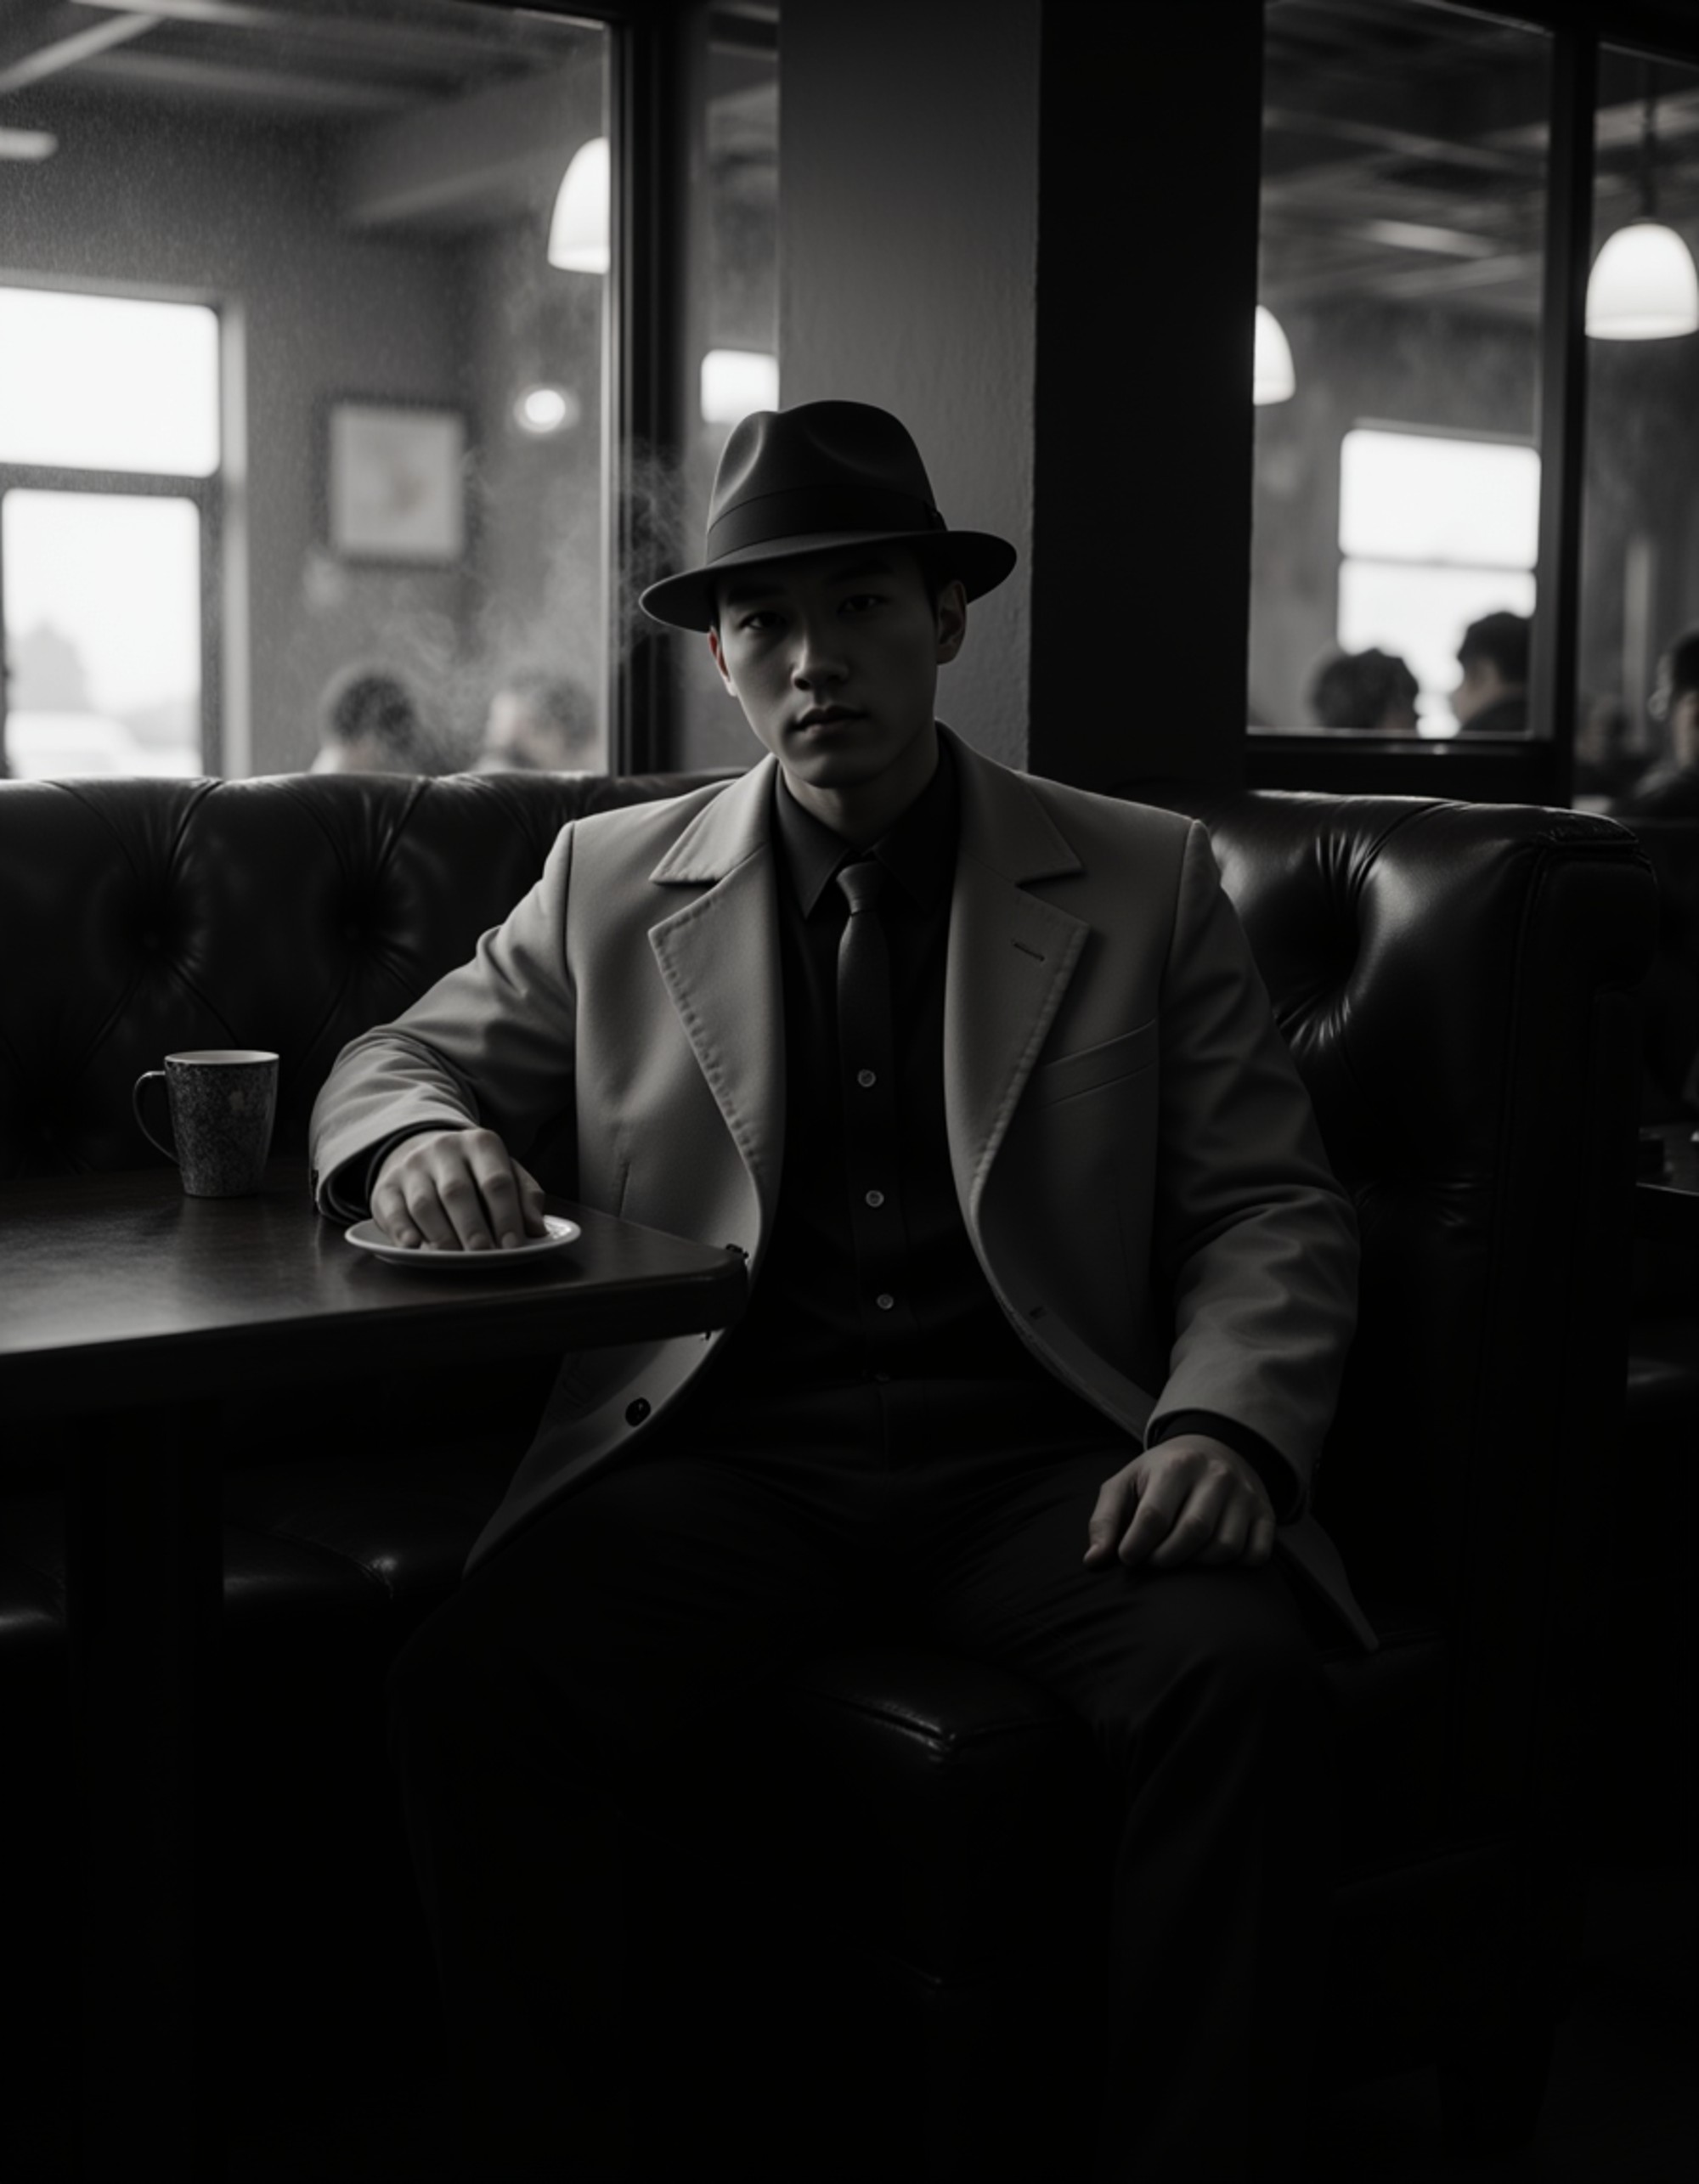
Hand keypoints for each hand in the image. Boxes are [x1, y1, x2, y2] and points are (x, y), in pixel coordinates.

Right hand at [370, 1126, 548, 1251]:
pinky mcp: (386, 1187)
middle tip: (483, 1252)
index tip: (512, 1244)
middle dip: (471, 1226)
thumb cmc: (473, 1171)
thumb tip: (538, 1230)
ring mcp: (412, 1167)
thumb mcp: (505, 1172)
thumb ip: (525, 1197)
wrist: (421, 1148)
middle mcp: (443, 1150)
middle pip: (457, 1191)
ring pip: (424, 1203)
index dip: (506, 1214)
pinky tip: (413, 1246)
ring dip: (440, 1234)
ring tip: (454, 1256)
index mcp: (480, 1144)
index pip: (496, 1180)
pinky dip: (402, 1230)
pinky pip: (392, 1210)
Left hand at [1083, 1434, 1275, 1571]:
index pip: (1155, 1516)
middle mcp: (1217, 1476)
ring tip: (1180, 1558)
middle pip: (1193, 1532)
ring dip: (1197, 1565)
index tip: (1127, 1558)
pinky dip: (1235, 1566)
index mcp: (1177, 1464)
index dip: (1136, 1546)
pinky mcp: (1266, 1514)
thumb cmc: (1159, 1475)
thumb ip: (1105, 1519)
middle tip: (1153, 1561)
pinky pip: (1256, 1555)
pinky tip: (1212, 1556)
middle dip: (1166, 1558)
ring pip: (1225, 1548)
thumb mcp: (1126, 1484)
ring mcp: (1245, 1495)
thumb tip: (1094, 1560)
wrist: (1212, 1450)